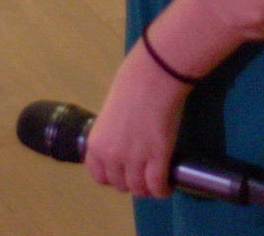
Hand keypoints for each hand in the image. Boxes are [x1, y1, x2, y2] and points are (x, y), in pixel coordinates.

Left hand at [84, 38, 187, 196]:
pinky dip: (163, 189)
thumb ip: (111, 134)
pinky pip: (158, 185)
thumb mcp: (111, 114)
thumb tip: (119, 143)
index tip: (122, 173)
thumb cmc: (132, 84)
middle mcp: (112, 156)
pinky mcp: (158, 157)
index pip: (99, 176)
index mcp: (96, 144)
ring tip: (155, 182)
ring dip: (147, 188)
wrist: (153, 74)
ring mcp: (135, 159)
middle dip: (131, 182)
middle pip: (120, 185)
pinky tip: (167, 185)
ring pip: (139, 189)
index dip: (112, 177)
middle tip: (142, 174)